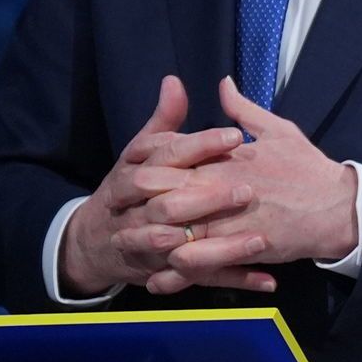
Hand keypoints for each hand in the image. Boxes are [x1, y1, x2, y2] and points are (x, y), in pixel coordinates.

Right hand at [58, 76, 274, 298]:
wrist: (94, 242)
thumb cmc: (127, 190)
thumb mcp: (140, 153)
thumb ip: (163, 122)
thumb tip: (175, 81)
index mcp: (131, 175)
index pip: (164, 157)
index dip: (198, 146)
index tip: (235, 135)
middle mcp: (137, 211)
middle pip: (169, 204)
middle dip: (207, 198)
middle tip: (248, 189)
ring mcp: (150, 247)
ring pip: (183, 248)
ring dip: (222, 247)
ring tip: (261, 240)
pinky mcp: (166, 275)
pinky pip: (200, 279)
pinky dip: (234, 281)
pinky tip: (268, 280)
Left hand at [131, 78, 360, 282]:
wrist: (339, 208)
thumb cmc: (309, 168)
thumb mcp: (279, 131)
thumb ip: (244, 110)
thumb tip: (223, 84)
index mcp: (225, 160)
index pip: (172, 158)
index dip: (147, 165)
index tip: (133, 171)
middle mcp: (221, 190)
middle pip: (164, 197)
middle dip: (138, 205)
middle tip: (121, 212)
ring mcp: (228, 223)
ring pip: (174, 233)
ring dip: (150, 243)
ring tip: (132, 249)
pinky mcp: (239, 251)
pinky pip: (197, 265)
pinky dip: (175, 274)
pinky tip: (159, 278)